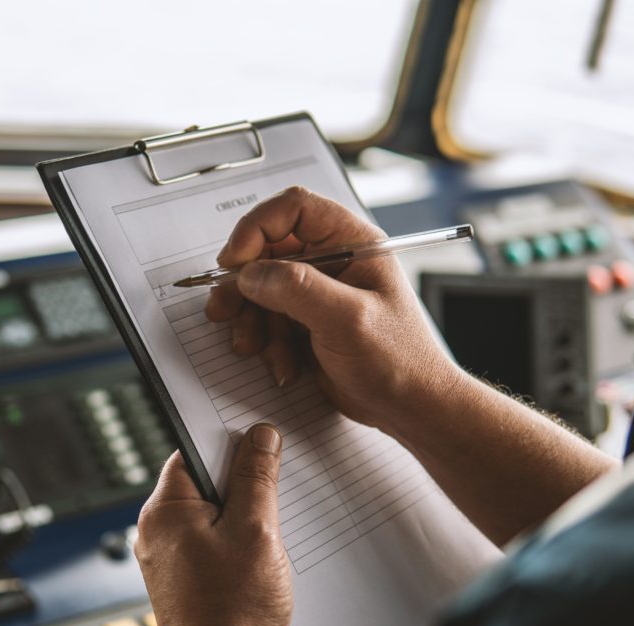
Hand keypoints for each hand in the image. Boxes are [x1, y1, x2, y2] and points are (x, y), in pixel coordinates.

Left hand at [134, 423, 292, 625]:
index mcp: (164, 510)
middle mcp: (156, 531)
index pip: (192, 452)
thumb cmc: (235, 606)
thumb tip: (260, 437)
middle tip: (270, 492)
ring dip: (238, 514)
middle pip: (201, 482)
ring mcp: (166, 556)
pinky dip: (230, 539)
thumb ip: (256, 477)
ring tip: (264, 532)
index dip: (227, 443)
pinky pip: (206, 540)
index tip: (257, 442)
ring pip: (207, 513)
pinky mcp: (181, 577)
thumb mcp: (256, 529)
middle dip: (238, 483)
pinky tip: (254, 555)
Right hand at [206, 186, 456, 432]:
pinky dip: (265, 342)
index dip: (256, 229)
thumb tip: (251, 273)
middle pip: (266, 251)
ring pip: (260, 288)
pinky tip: (283, 364)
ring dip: (251, 320)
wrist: (409, 408)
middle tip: (224, 309)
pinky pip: (266, 320)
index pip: (293, 210)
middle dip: (243, 284)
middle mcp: (332, 261)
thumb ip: (298, 289)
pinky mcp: (305, 321)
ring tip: (255, 347)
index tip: (235, 262)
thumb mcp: (348, 320)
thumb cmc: (399, 360)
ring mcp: (317, 292)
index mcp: (352, 242)